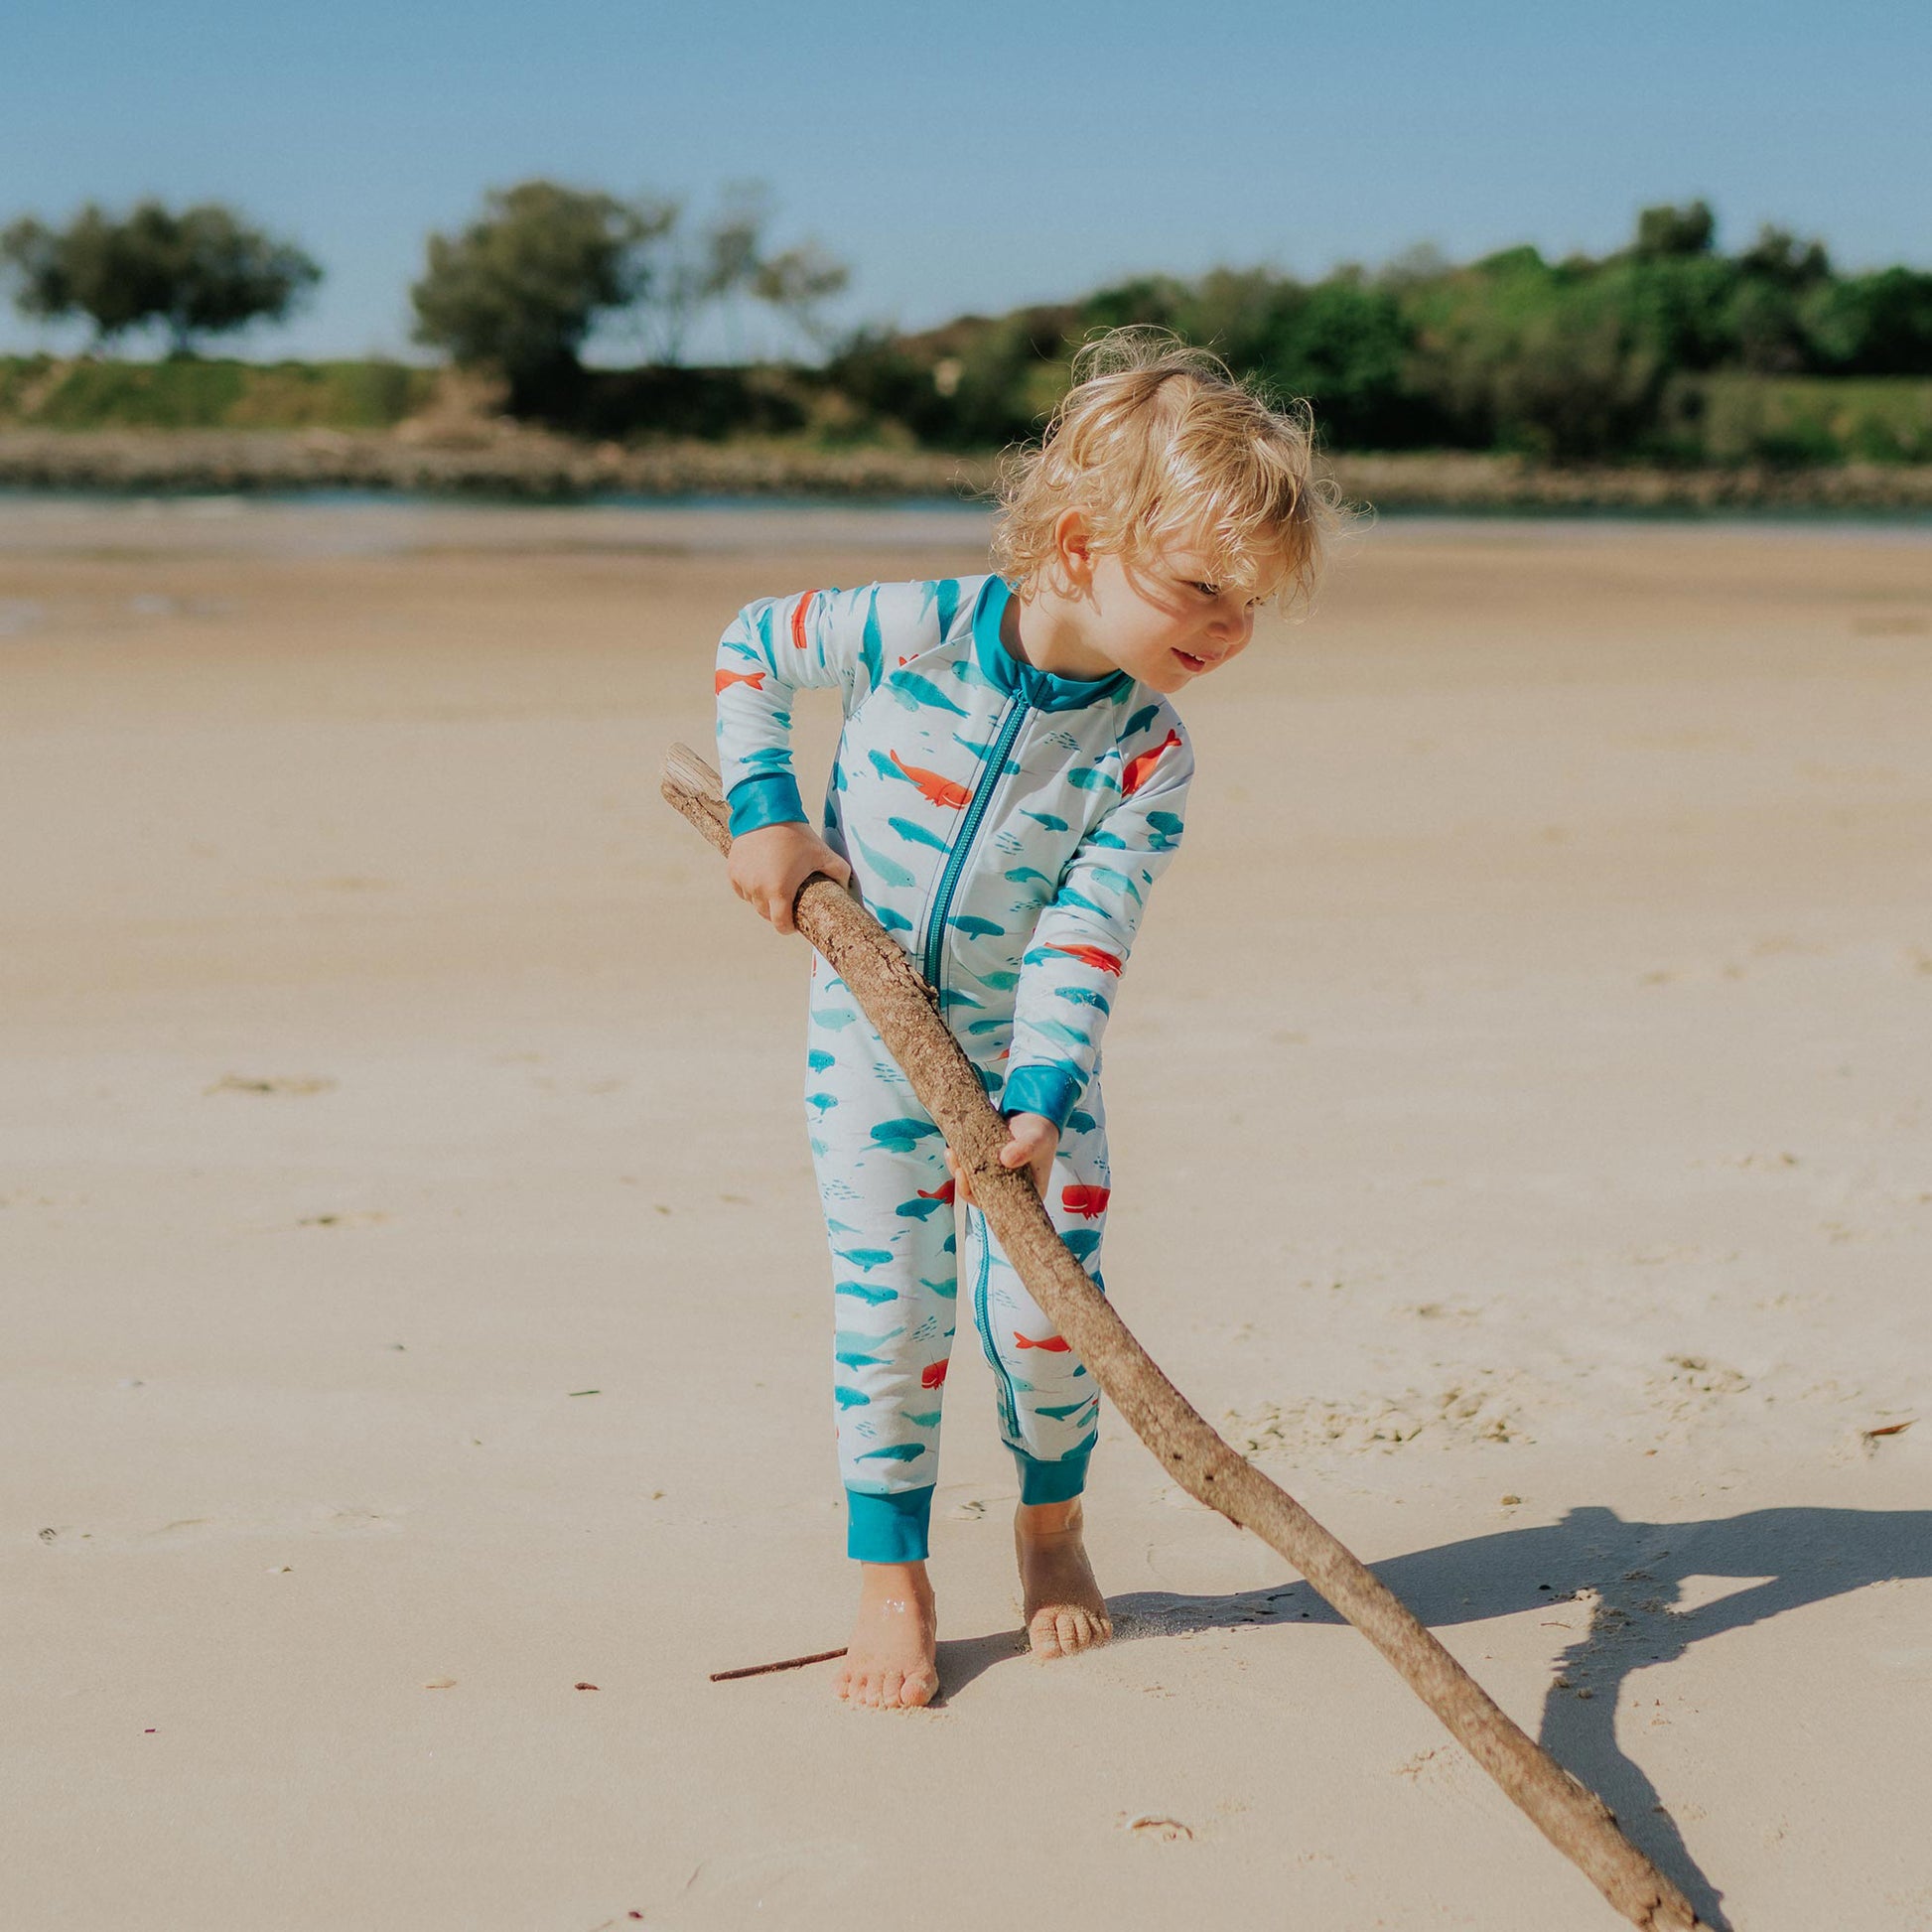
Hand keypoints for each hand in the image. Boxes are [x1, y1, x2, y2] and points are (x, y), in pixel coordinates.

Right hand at [727, 822, 852, 935]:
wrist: (767, 811)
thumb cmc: (796, 835)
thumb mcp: (823, 853)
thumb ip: (840, 872)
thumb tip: (847, 887)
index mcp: (779, 891)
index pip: (780, 925)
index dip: (788, 927)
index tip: (794, 922)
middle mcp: (757, 889)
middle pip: (766, 914)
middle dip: (777, 912)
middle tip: (788, 900)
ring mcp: (743, 880)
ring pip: (753, 901)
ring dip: (763, 899)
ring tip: (775, 885)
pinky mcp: (732, 870)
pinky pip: (741, 888)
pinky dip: (749, 888)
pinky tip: (760, 877)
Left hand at [945, 1112, 1058, 1206]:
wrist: (1033, 1117)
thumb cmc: (1040, 1134)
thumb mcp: (1038, 1139)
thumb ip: (1025, 1149)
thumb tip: (1006, 1159)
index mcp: (1026, 1195)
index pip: (1000, 1209)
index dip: (981, 1201)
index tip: (970, 1187)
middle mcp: (1008, 1191)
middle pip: (981, 1197)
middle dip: (965, 1186)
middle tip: (959, 1169)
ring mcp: (995, 1179)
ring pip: (971, 1183)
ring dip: (958, 1171)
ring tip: (952, 1154)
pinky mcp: (986, 1166)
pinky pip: (969, 1169)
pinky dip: (959, 1161)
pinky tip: (952, 1150)